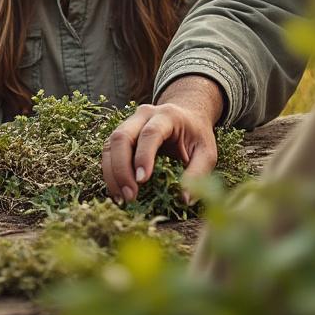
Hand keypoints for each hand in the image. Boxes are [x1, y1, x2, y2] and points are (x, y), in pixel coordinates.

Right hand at [101, 75, 224, 202]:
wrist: (187, 116)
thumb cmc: (197, 135)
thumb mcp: (207, 152)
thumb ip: (198, 173)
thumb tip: (185, 199)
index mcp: (167, 115)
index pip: (150, 133)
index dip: (143, 156)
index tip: (142, 181)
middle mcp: (143, 115)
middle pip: (122, 137)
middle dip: (122, 169)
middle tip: (130, 196)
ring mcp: (129, 123)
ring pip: (110, 145)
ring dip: (112, 174)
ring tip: (122, 199)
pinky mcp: (121, 134)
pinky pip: (108, 152)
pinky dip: (109, 173)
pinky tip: (117, 192)